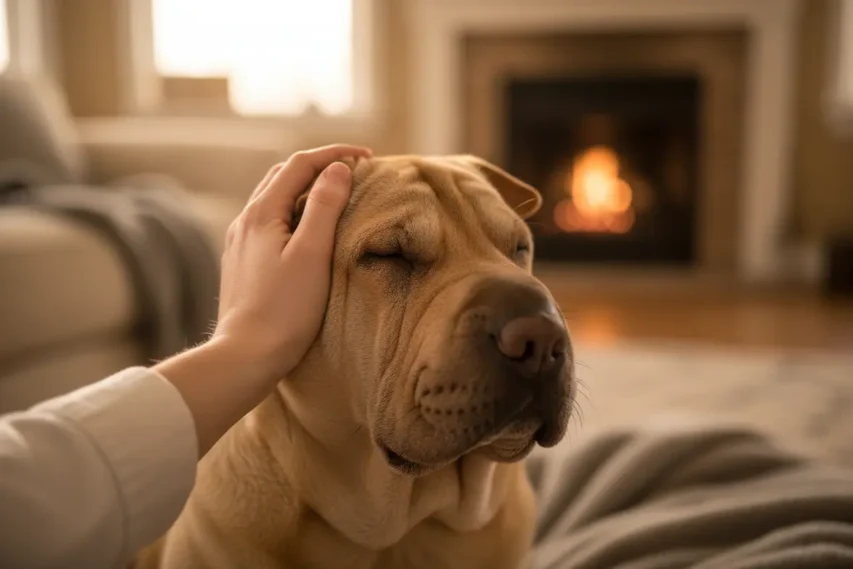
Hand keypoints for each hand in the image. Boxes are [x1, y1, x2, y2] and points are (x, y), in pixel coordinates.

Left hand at [212, 144, 371, 383]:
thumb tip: (339, 169)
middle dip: (319, 166)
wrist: (246, 355)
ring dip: (305, 188)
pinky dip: (294, 211)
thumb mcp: (313, 254)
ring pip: (274, 199)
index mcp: (261, 213)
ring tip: (336, 195)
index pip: (300, 164)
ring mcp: (240, 243)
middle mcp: (245, 221)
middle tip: (355, 171)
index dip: (334, 154)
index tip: (368, 157)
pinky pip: (270, 222)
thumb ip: (324, 207)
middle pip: (283, 176)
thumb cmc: (285, 309)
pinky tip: (307, 229)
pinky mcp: (242, 263)